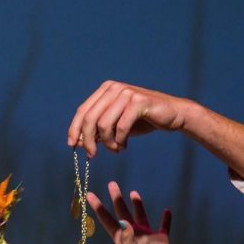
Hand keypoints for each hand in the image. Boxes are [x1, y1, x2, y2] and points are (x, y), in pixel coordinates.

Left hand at [67, 80, 193, 156]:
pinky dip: (120, 140)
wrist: (171, 115)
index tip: (71, 145)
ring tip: (115, 150)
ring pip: (104, 124)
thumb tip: (77, 141)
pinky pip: (121, 127)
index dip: (74, 129)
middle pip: (90, 118)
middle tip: (92, 155)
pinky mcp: (139, 102)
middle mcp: (114, 88)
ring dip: (107, 143)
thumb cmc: (141, 120)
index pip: (83, 110)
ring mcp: (126, 93)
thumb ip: (97, 130)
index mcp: (105, 90)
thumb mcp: (115, 126)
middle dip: (88, 140)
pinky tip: (124, 146)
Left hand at [87, 182, 170, 243]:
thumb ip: (127, 238)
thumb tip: (124, 220)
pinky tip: (166, 211)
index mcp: (120, 238)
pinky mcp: (161, 240)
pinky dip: (166, 219)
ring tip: (134, 193)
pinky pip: (164, 226)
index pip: (107, 219)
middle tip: (112, 184)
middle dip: (117, 199)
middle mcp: (132, 234)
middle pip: (122, 212)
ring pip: (141, 216)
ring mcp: (147, 236)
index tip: (89, 195)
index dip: (98, 207)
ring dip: (137, 205)